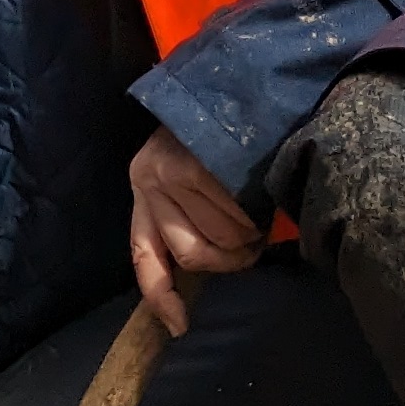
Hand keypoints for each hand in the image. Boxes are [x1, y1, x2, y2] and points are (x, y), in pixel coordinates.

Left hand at [125, 126, 261, 337]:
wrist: (234, 78)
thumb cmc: (220, 133)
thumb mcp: (191, 172)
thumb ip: (193, 216)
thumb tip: (217, 267)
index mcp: (143, 189)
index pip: (144, 256)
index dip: (161, 296)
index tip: (180, 327)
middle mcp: (147, 182)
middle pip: (192, 256)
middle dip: (230, 260)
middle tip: (253, 244)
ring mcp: (166, 174)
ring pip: (219, 240)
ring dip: (248, 236)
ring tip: (259, 212)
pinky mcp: (192, 168)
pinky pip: (235, 219)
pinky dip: (256, 217)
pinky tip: (261, 194)